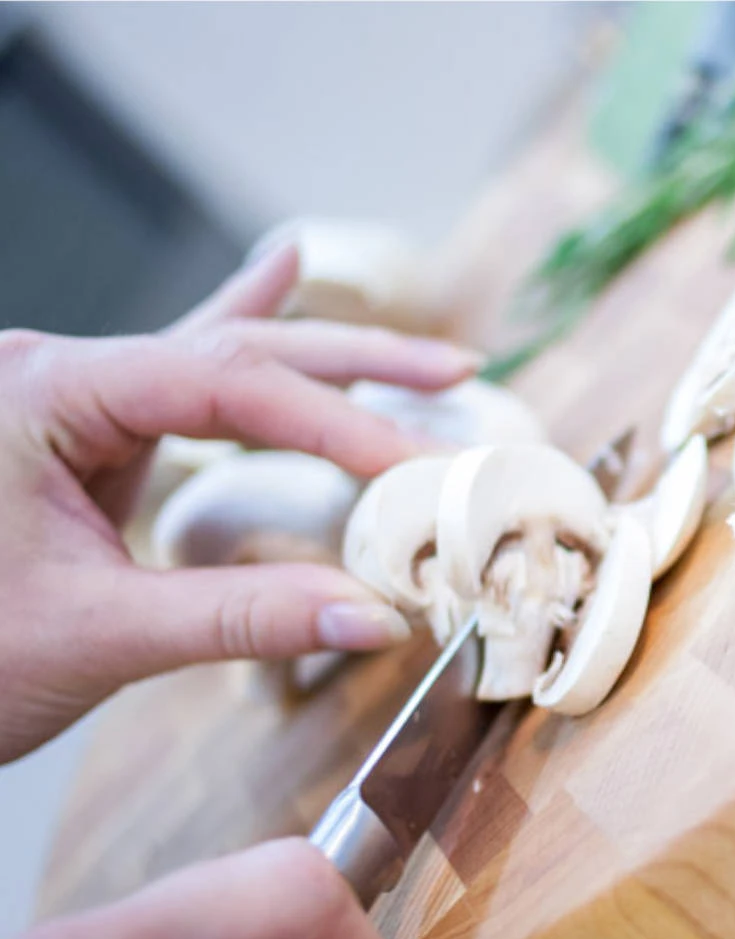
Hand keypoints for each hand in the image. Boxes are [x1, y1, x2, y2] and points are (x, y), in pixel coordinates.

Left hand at [0, 244, 478, 762]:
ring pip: (221, 356)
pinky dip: (243, 329)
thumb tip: (376, 616)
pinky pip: (182, 372)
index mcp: (46, 393)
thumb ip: (244, 618)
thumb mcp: (100, 636)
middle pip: (237, 348)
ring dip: (323, 359)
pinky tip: (285, 269)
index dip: (332, 424)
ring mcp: (73, 397)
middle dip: (354, 366)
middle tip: (452, 374)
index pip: (224, 386)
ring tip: (418, 356)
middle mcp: (59, 375)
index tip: (413, 467)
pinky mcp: (87, 432)